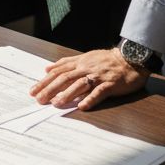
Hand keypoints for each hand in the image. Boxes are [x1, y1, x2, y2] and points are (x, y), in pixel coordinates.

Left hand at [29, 48, 149, 110]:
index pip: (58, 72)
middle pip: (65, 78)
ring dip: (67, 94)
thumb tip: (47, 68)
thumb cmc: (107, 59)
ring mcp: (98, 76)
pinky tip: (82, 106)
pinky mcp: (111, 84)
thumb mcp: (84, 57)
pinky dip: (90, 99)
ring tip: (56, 103)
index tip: (33, 90)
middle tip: (39, 99)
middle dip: (50, 89)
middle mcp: (86, 68)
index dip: (44, 81)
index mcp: (79, 63)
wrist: (131, 58)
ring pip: (80, 85)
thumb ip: (66, 63)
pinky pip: (99, 92)